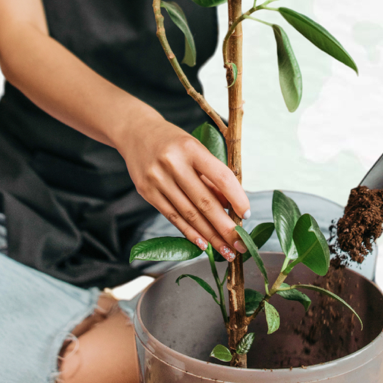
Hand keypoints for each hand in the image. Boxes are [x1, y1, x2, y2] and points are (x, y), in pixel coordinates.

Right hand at [120, 113, 249, 259]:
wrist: (136, 132)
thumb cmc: (173, 141)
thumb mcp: (195, 148)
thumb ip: (211, 175)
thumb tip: (231, 207)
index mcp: (190, 148)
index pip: (220, 176)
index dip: (236, 197)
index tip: (247, 214)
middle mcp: (172, 163)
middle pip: (204, 201)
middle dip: (225, 227)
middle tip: (241, 245)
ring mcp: (157, 179)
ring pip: (189, 214)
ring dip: (210, 236)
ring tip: (226, 250)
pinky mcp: (147, 192)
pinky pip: (173, 217)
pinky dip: (190, 232)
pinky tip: (203, 244)